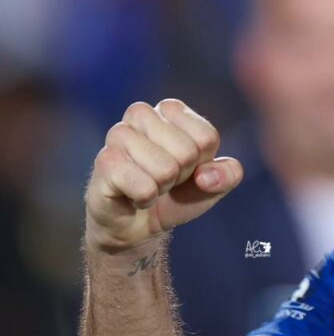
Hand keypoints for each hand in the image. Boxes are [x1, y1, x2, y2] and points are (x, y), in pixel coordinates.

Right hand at [85, 99, 242, 254]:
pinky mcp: (104, 162)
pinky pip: (144, 187)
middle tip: (165, 179)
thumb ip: (228, 174)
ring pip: (166, 169)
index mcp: (171, 109)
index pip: (207, 137)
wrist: (139, 226)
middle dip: (182, 175)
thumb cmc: (176, 196)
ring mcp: (118, 135)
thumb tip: (206, 176)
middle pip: (187, 152)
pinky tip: (133, 196)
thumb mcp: (213, 184)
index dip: (202, 162)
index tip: (187, 168)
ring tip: (148, 185)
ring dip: (162, 187)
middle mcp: (141, 114)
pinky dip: (145, 199)